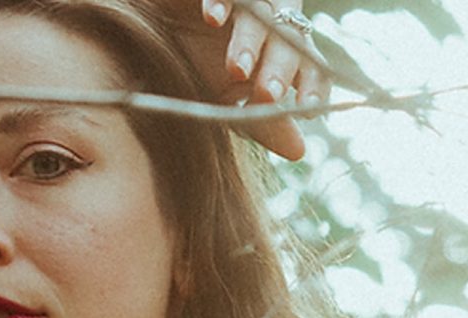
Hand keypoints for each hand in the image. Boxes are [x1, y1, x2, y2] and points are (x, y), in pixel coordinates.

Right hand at [168, 0, 329, 159]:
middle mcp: (271, 23)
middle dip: (279, 69)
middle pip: (288, 42)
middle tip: (267, 95)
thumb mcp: (226, 98)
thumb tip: (299, 151)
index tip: (306, 110)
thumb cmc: (197, 58)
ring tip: (237, 70)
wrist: (155, 22)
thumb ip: (262, 122)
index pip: (310, 67)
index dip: (312, 86)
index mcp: (281, 53)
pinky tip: (211, 19)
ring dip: (250, 42)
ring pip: (260, 15)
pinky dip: (220, 1)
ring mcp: (247, 0)